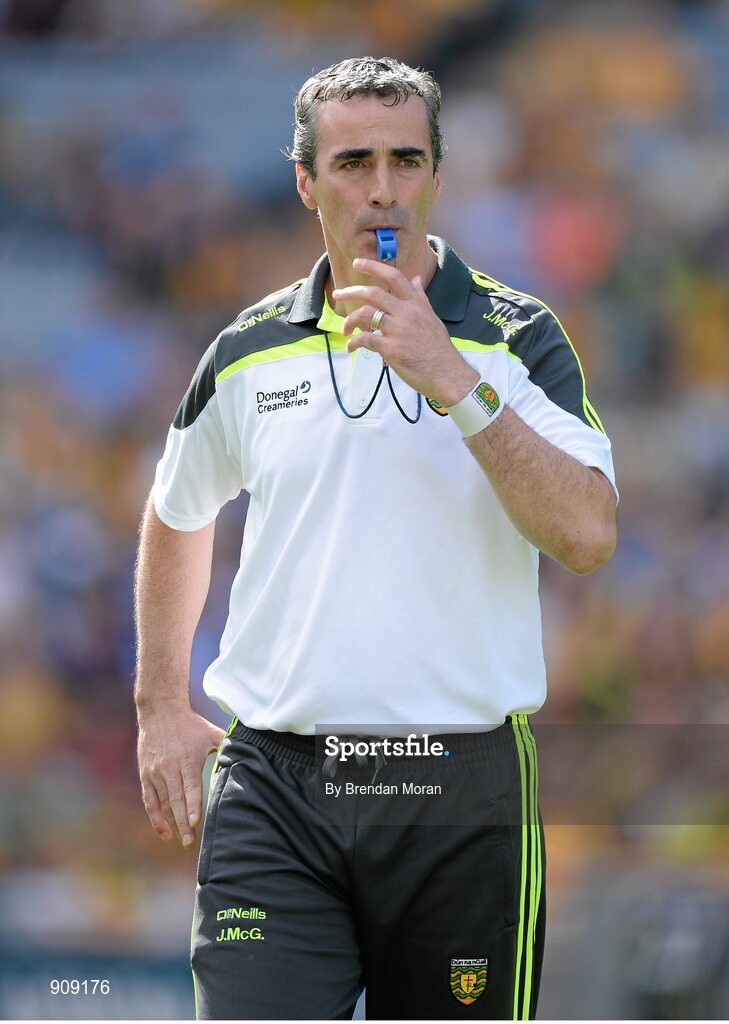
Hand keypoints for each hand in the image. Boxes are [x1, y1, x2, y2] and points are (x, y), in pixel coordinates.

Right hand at [137, 704, 225, 847]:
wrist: (160, 711)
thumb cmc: (190, 724)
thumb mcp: (210, 732)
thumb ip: (225, 745)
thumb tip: (248, 753)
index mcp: (187, 760)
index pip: (190, 787)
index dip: (192, 805)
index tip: (195, 822)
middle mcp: (169, 768)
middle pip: (176, 800)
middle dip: (183, 823)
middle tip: (190, 842)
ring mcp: (156, 773)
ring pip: (163, 803)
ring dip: (171, 823)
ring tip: (181, 839)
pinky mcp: (146, 775)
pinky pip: (150, 801)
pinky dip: (156, 818)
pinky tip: (165, 832)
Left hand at [333, 258, 477, 406]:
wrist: (447, 373)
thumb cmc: (439, 348)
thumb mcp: (431, 317)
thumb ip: (420, 298)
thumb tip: (416, 280)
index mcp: (416, 303)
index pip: (394, 277)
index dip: (374, 267)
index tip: (358, 263)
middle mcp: (407, 313)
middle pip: (373, 294)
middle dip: (351, 292)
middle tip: (338, 294)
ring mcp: (398, 330)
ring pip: (365, 315)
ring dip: (349, 320)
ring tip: (345, 330)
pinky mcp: (391, 349)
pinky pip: (365, 339)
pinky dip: (354, 342)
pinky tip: (351, 346)